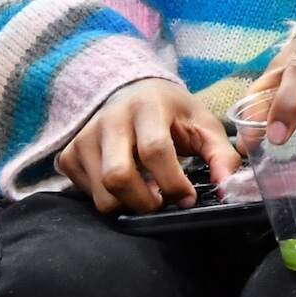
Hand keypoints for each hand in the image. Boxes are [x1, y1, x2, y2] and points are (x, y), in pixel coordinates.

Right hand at [56, 77, 240, 214]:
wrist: (133, 92)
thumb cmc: (173, 112)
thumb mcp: (203, 124)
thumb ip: (221, 154)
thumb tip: (227, 186)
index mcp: (147, 107)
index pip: (154, 150)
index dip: (173, 182)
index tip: (188, 198)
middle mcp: (110, 119)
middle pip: (118, 176)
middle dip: (145, 201)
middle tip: (163, 202)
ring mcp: (84, 137)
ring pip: (101, 191)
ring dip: (128, 204)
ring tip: (148, 193)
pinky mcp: (68, 154)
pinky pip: (84, 193)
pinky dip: (109, 198)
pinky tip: (127, 185)